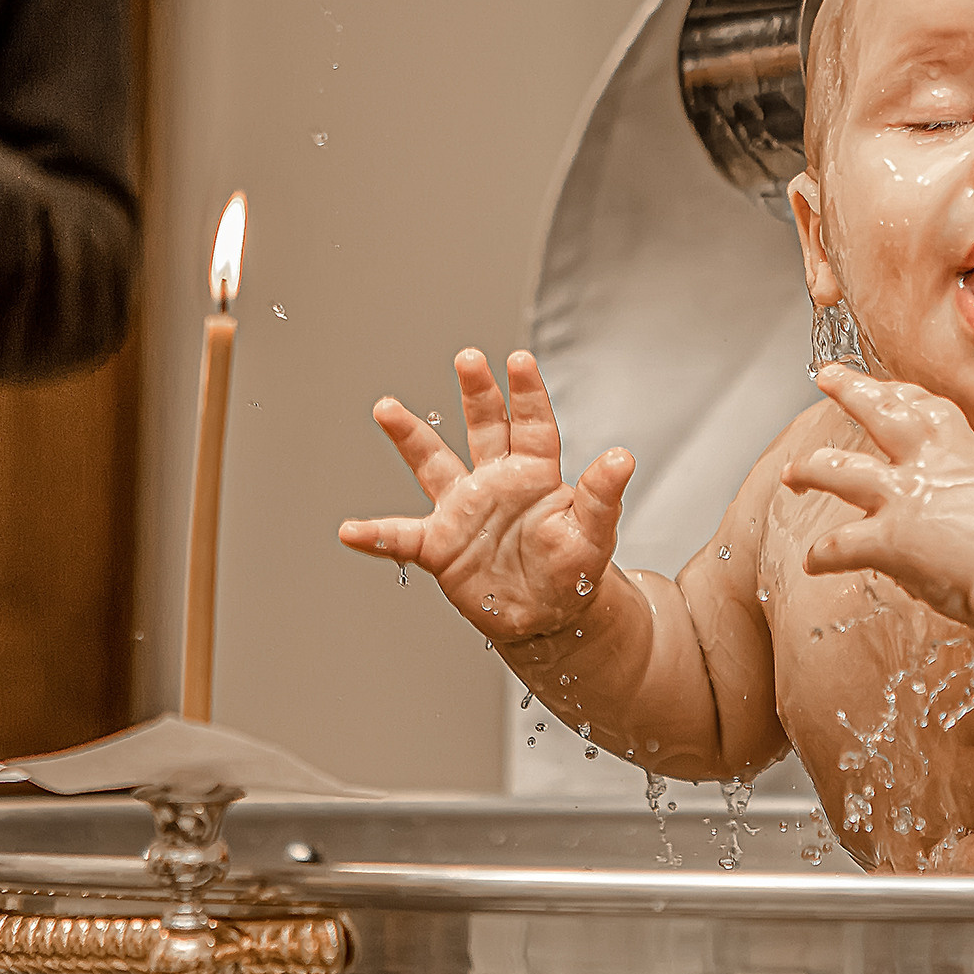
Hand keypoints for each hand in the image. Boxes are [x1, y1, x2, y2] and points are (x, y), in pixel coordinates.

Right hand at [338, 349, 635, 640]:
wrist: (546, 616)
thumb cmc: (572, 570)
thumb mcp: (594, 535)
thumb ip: (602, 497)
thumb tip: (623, 457)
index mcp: (536, 475)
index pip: (532, 425)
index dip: (526, 393)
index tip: (519, 360)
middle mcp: (495, 482)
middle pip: (484, 428)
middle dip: (477, 393)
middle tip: (468, 358)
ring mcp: (464, 510)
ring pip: (433, 464)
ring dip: (410, 437)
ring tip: (386, 408)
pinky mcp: (441, 546)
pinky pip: (401, 539)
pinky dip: (376, 536)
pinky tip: (351, 530)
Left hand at [780, 365, 973, 623]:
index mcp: (958, 444)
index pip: (923, 406)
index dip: (901, 392)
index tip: (888, 385)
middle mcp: (921, 462)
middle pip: (876, 413)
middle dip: (850, 390)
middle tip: (827, 376)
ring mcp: (899, 499)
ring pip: (840, 471)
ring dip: (812, 469)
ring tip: (793, 472)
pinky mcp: (886, 541)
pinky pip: (841, 545)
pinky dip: (824, 554)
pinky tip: (813, 562)